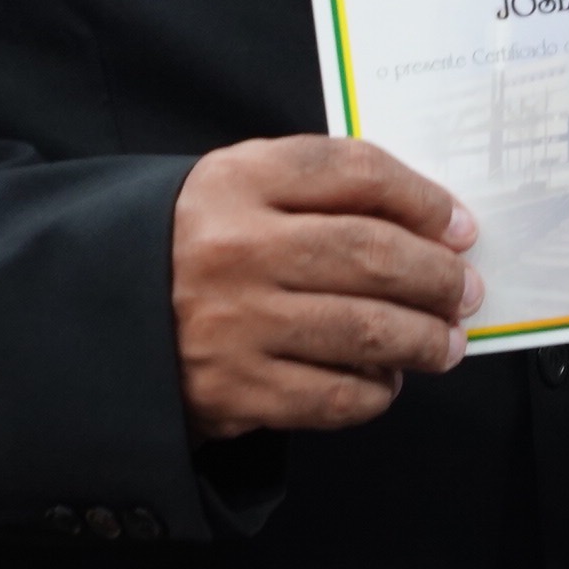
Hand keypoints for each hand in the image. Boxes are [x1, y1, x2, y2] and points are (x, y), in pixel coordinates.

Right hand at [169, 135, 481, 440]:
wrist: (103, 317)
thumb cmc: (198, 246)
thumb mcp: (240, 189)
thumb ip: (321, 191)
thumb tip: (433, 229)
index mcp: (239, 180)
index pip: (357, 172)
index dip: (424, 199)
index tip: (460, 226)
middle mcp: (237, 248)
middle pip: (372, 253)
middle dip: (437, 276)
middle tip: (465, 291)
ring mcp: (235, 323)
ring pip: (366, 329)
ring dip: (424, 339)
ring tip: (446, 342)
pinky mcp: (235, 390)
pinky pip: (334, 396)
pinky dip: (376, 391)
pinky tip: (387, 380)